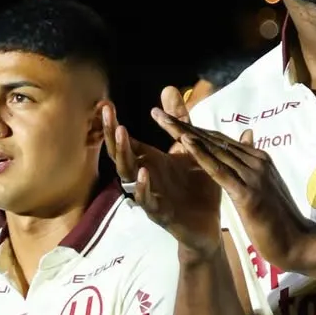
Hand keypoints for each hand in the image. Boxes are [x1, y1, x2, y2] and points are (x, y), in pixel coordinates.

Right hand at [102, 87, 222, 256]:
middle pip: (120, 155)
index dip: (114, 125)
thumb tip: (170, 89)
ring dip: (124, 155)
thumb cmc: (197, 187)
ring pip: (129, 176)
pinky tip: (144, 172)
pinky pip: (147, 201)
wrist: (209, 226)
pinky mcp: (160, 214)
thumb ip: (181, 121)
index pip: (126, 142)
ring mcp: (150, 195)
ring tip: (123, 134)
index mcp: (150, 162)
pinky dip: (144, 187)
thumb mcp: (191, 149)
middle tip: (108, 113)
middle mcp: (145, 177)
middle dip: (112, 134)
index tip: (106, 104)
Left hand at [156, 113, 315, 271]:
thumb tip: (247, 137)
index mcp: (258, 159)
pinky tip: (184, 144)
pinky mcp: (248, 193)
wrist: (298, 242)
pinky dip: (201, 156)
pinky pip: (220, 171)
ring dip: (186, 134)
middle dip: (183, 125)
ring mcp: (253, 175)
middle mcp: (256, 160)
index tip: (170, 118)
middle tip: (157, 113)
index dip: (194, 128)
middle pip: (214, 139)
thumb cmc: (279, 219)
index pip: (220, 140)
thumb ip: (252, 165)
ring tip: (163, 121)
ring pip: (214, 150)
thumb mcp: (264, 187)